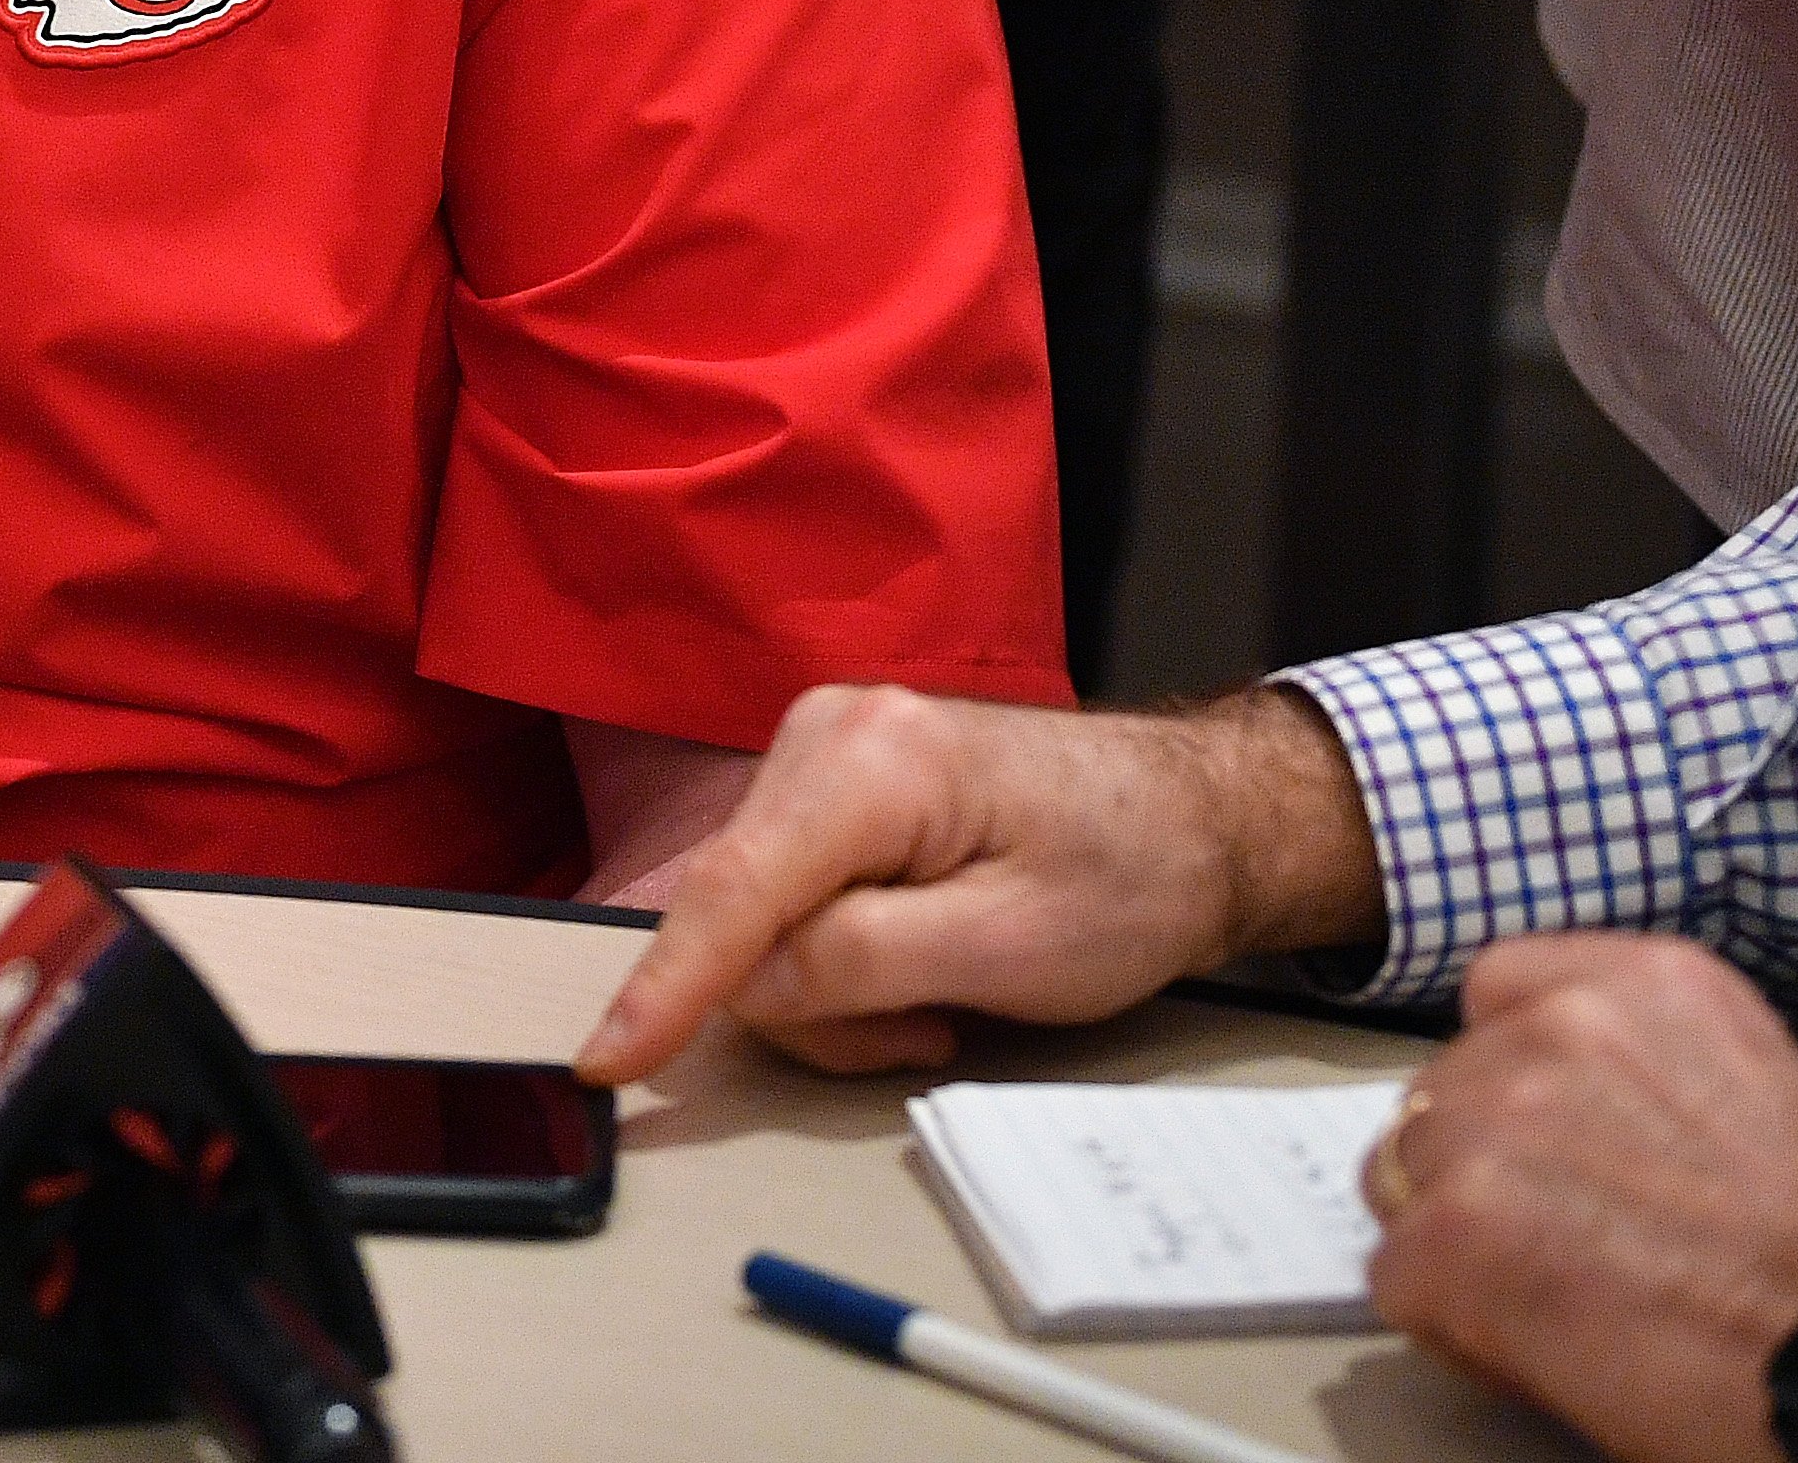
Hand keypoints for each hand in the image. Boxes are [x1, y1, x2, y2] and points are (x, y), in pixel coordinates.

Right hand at [574, 685, 1384, 1083]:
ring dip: (834, 984)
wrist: (1195, 816)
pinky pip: (786, 896)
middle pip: (742, 913)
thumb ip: (864, 964)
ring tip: (942, 993)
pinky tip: (919, 956)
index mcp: (873, 763)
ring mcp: (823, 750)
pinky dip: (839, 951)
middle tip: (928, 1030)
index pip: (734, 892)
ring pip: (760, 916)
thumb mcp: (1010, 949)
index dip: (662, 989)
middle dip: (815, 1002)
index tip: (601, 1063)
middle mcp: (825, 734)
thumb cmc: (1128, 875)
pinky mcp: (830, 780)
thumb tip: (748, 988)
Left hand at [1367, 936, 1797, 1462]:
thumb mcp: (1755, 1091)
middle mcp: (1559, 1030)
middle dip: (1488, 1172)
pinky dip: (1457, 1326)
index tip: (1547, 1138)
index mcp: (1646, 984)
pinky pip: (1397, 1279)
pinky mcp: (1455, 1232)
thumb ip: (1642, 1076)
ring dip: (1463, 1243)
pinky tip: (1549, 1350)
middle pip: (1443, 1096)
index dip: (1514, 1077)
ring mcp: (1495, 1123)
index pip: (1502, 994)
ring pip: (1404, 1181)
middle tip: (1576, 1249)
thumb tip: (1573, 1124)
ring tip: (1571, 1302)